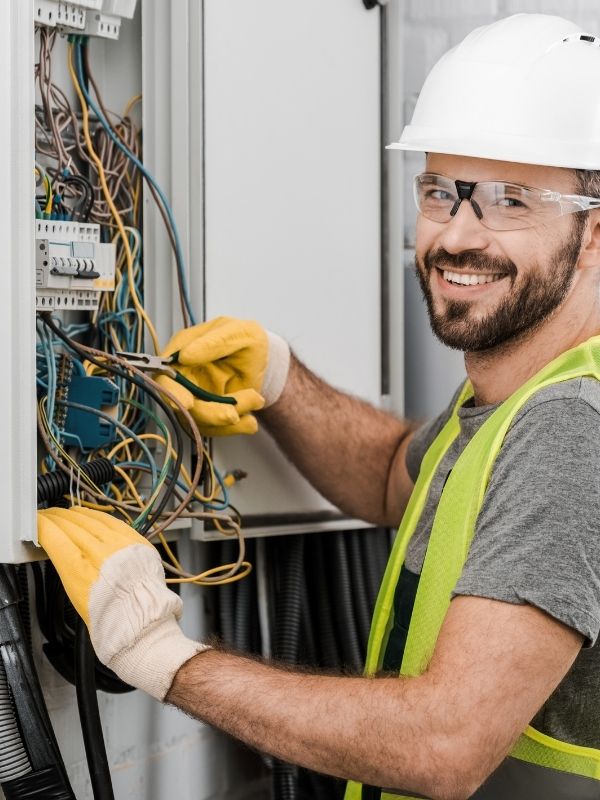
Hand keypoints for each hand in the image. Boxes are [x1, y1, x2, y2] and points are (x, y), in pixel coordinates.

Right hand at [37, 506, 206, 700]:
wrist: (143, 626)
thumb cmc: (111, 621)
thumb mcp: (77, 597)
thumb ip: (70, 569)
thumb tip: (61, 549)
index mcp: (81, 572)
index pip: (56, 538)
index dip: (45, 527)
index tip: (40, 524)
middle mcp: (102, 556)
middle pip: (74, 526)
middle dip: (59, 519)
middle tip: (51, 517)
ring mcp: (122, 547)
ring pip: (94, 521)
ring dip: (79, 516)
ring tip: (69, 514)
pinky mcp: (138, 544)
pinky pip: (116, 523)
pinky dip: (101, 518)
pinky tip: (94, 517)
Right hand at [157, 316, 289, 435]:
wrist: (264, 360)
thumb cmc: (248, 340)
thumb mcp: (238, 333)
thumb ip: (213, 342)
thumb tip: (185, 355)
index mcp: (183, 351)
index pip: (165, 376)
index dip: (172, 392)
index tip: (188, 403)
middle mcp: (184, 376)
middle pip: (181, 405)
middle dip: (208, 413)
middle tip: (232, 415)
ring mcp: (195, 397)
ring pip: (201, 421)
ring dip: (230, 417)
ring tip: (256, 400)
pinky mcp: (208, 413)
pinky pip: (216, 429)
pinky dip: (236, 427)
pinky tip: (251, 421)